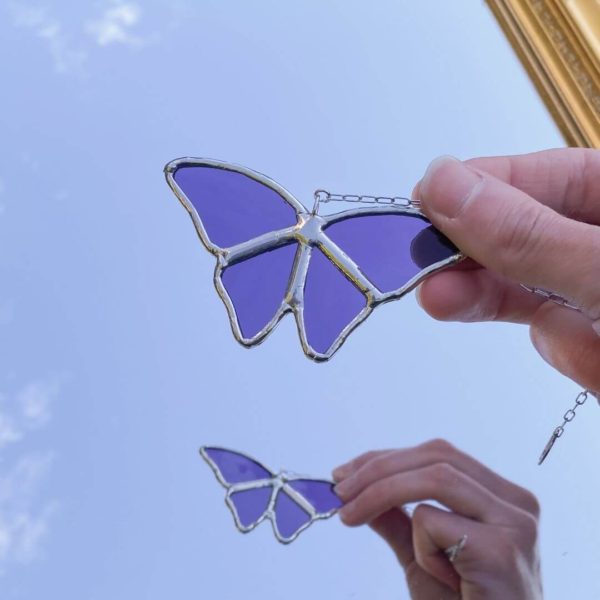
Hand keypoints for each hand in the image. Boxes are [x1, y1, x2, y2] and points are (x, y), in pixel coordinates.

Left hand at [333, 440, 541, 599]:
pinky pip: (436, 524)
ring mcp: (516, 524)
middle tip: (339, 490)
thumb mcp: (423, 558)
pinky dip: (420, 548)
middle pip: (437, 456)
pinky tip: (444, 579)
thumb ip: (396, 520)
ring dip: (381, 492)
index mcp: (502, 497)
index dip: (387, 457)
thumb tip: (355, 487)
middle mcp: (517, 503)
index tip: (345, 472)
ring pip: (435, 478)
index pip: (438, 454)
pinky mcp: (503, 551)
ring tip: (349, 516)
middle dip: (378, 468)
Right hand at [413, 149, 599, 391]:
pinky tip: (483, 316)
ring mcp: (589, 287)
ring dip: (478, 289)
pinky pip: (542, 327)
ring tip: (435, 296)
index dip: (477, 185)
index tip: (424, 200)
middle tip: (418, 254)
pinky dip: (529, 331)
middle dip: (469, 247)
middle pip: (515, 230)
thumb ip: (526, 233)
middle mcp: (592, 238)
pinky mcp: (584, 334)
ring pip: (519, 280)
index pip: (536, 175)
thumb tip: (443, 183)